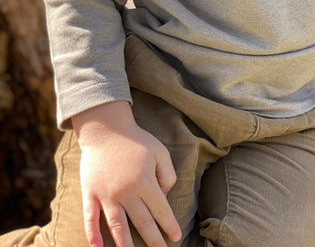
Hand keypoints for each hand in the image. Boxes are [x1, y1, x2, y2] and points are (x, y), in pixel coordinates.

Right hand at [73, 101, 181, 246]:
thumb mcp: (159, 151)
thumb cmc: (136, 140)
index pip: (160, 210)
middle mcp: (126, 192)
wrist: (105, 128)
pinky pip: (90, 218)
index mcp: (145, 181)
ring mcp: (106, 194)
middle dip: (153, 240)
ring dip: (126, 244)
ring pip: (117, 226)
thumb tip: (165, 195)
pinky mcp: (90, 193)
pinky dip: (92, 235)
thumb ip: (167, 174)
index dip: (169, 224)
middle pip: (142, 222)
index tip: (176, 236)